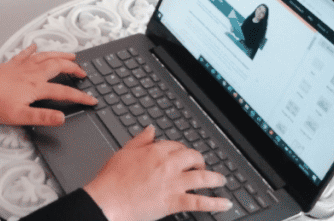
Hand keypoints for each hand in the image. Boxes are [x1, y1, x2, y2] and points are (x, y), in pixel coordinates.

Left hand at [0, 44, 96, 125]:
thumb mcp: (20, 116)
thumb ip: (42, 116)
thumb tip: (61, 118)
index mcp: (37, 86)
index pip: (65, 91)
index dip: (80, 95)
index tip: (91, 99)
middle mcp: (33, 73)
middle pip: (59, 66)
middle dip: (74, 68)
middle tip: (83, 72)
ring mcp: (23, 66)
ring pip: (46, 56)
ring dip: (60, 54)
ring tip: (71, 54)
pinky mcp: (12, 63)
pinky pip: (26, 53)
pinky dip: (33, 49)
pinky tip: (35, 46)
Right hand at [83, 127, 232, 220]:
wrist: (108, 200)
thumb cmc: (112, 179)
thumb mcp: (124, 152)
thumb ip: (140, 140)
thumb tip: (151, 129)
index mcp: (155, 151)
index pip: (176, 145)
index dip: (181, 150)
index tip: (182, 155)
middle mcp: (168, 165)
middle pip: (193, 157)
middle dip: (200, 160)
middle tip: (201, 165)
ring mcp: (173, 183)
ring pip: (202, 177)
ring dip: (215, 178)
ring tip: (221, 180)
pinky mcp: (174, 201)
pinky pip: (200, 202)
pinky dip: (215, 203)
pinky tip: (225, 204)